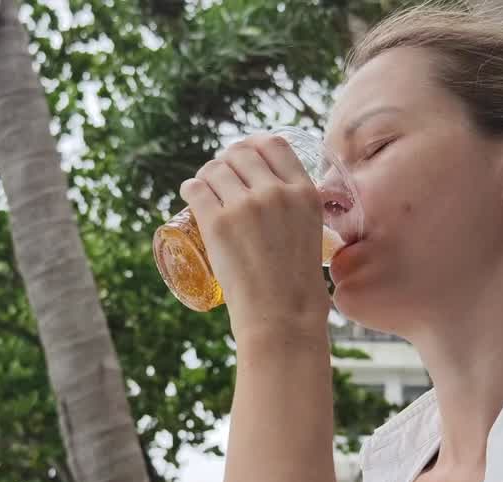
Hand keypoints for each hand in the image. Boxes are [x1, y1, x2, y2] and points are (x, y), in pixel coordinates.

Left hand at [181, 134, 329, 340]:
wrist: (282, 316)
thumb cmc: (298, 285)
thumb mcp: (313, 234)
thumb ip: (301, 210)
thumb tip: (283, 199)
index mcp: (304, 193)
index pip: (274, 145)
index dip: (254, 145)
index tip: (245, 154)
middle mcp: (275, 193)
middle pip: (241, 153)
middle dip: (228, 159)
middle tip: (221, 174)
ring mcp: (245, 206)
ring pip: (216, 168)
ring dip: (207, 173)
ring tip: (204, 185)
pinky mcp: (217, 223)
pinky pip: (196, 188)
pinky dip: (190, 187)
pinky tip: (189, 191)